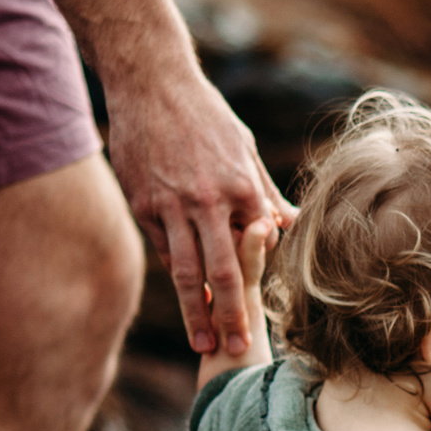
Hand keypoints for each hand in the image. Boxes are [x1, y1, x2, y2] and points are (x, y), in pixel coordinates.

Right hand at [104, 69, 290, 356]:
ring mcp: (170, 205)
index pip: (254, 251)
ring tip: (202, 341)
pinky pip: (161, 248)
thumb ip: (264, 192)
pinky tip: (184, 300)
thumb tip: (289, 225)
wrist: (150, 82)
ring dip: (194, 311)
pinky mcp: (142, 204)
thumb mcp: (243, 149)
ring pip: (185, 271)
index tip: (267, 313)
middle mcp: (207, 202)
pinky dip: (174, 274)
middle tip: (237, 348)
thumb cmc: (205, 115)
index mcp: (241, 188)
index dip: (259, 286)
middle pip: (221, 272)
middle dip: (230, 315)